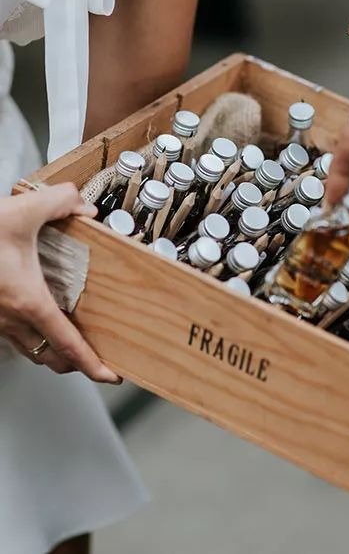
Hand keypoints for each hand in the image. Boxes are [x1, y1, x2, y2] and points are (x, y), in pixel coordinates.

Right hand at [0, 184, 119, 382]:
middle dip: (75, 363)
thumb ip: (61, 202)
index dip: (91, 364)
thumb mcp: (23, 210)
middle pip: (50, 356)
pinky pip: (12, 334)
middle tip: (97, 360)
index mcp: (28, 300)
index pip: (67, 343)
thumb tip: (84, 207)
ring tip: (71, 342)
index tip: (108, 376)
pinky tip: (37, 317)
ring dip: (51, 351)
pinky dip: (31, 335)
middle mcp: (10, 317)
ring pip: (29, 348)